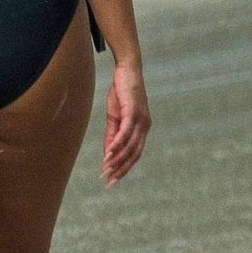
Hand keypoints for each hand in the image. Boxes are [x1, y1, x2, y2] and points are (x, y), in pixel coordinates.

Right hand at [102, 64, 150, 186]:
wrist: (127, 70)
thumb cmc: (121, 93)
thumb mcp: (114, 117)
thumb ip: (112, 135)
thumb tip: (108, 154)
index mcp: (142, 130)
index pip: (135, 155)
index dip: (124, 169)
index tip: (112, 181)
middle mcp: (145, 127)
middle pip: (134, 154)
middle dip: (121, 170)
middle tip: (109, 182)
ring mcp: (141, 120)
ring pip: (130, 146)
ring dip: (117, 159)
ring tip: (106, 169)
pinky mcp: (134, 112)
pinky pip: (126, 132)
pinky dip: (117, 144)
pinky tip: (109, 153)